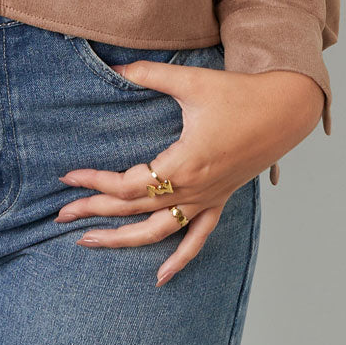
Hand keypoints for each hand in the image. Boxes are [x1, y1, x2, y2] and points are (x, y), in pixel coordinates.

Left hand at [55, 63, 324, 285]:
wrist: (285, 109)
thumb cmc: (239, 94)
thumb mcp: (190, 81)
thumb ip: (149, 74)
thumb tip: (113, 66)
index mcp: (182, 163)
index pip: (126, 184)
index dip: (93, 183)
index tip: (66, 178)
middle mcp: (193, 189)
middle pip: (133, 209)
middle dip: (93, 213)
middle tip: (60, 215)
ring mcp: (208, 199)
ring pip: (159, 232)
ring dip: (122, 240)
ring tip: (88, 243)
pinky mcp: (221, 200)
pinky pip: (198, 238)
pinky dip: (180, 260)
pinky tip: (161, 278)